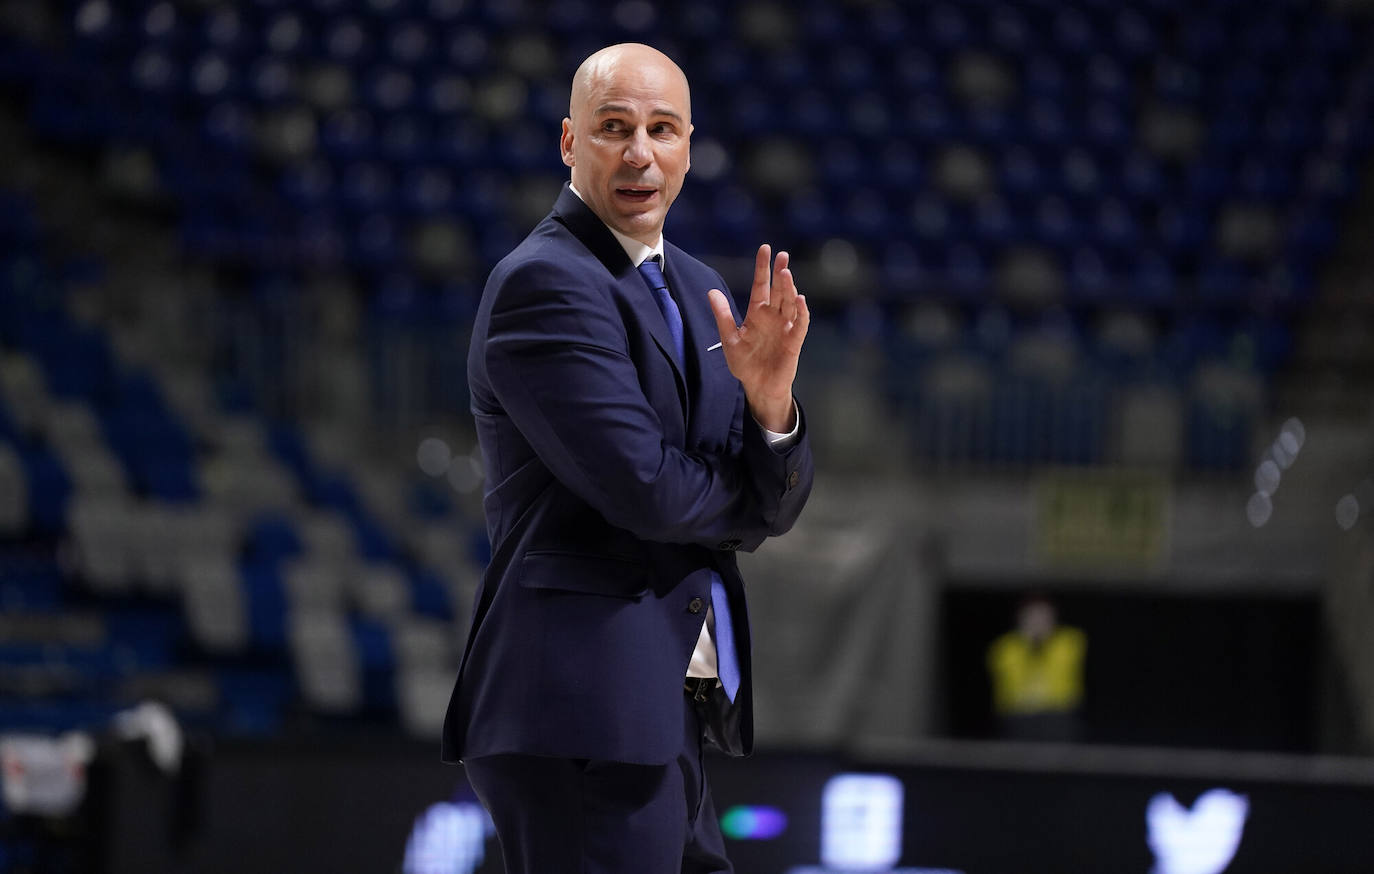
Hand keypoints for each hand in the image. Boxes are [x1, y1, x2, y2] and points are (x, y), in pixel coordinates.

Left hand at [708, 244, 809, 432]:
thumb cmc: (745, 363)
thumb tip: (711, 292)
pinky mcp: (793, 342)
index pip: (761, 286)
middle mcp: (773, 317)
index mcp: (757, 314)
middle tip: (783, 255)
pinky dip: (801, 313)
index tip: (765, 249)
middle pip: (778, 291)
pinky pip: (799, 325)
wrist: (757, 387)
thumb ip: (722, 316)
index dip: (763, 268)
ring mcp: (785, 328)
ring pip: (789, 304)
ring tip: (786, 274)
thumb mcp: (730, 339)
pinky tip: (800, 300)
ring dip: (789, 289)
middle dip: (780, 273)